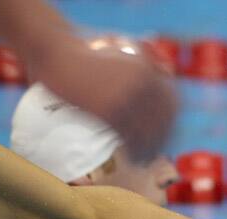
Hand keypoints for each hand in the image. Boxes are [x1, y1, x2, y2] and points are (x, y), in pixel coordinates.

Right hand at [35, 41, 177, 162]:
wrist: (55, 51)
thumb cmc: (84, 51)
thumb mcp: (121, 50)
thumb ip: (143, 61)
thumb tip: (166, 72)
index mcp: (147, 68)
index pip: (171, 102)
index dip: (171, 123)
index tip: (167, 137)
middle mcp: (142, 81)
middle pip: (162, 120)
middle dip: (161, 139)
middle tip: (154, 153)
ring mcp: (126, 95)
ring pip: (146, 130)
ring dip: (148, 148)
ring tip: (142, 160)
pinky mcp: (108, 108)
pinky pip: (127, 134)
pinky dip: (132, 148)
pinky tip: (130, 156)